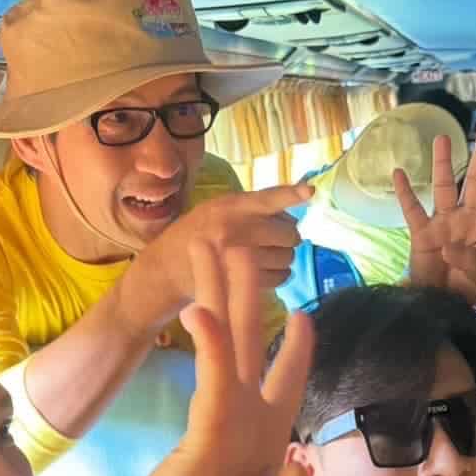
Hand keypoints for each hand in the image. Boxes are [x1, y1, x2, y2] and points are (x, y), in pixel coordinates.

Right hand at [114, 239, 318, 475]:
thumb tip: (302, 457)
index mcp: (261, 441)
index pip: (284, 382)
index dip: (296, 349)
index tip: (303, 317)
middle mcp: (242, 418)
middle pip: (249, 341)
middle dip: (249, 294)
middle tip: (249, 250)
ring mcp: (221, 417)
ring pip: (227, 340)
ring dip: (223, 292)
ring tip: (218, 246)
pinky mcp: (203, 425)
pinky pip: (212, 375)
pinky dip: (211, 343)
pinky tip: (205, 311)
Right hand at [127, 183, 312, 327]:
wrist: (166, 270)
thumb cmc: (194, 235)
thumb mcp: (214, 209)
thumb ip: (249, 207)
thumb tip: (292, 210)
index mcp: (229, 206)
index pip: (268, 198)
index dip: (291, 194)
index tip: (309, 192)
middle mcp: (235, 229)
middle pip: (288, 232)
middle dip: (287, 237)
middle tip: (272, 239)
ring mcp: (239, 259)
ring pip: (287, 256)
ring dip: (283, 257)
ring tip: (264, 256)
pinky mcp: (242, 283)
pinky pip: (281, 277)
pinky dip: (279, 275)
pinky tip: (264, 271)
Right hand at [396, 124, 475, 304]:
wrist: (442, 304)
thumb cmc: (468, 289)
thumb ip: (470, 259)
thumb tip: (448, 246)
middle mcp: (468, 217)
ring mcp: (444, 222)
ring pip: (444, 186)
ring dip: (443, 163)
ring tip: (443, 138)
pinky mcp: (422, 233)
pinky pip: (412, 209)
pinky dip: (404, 192)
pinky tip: (399, 172)